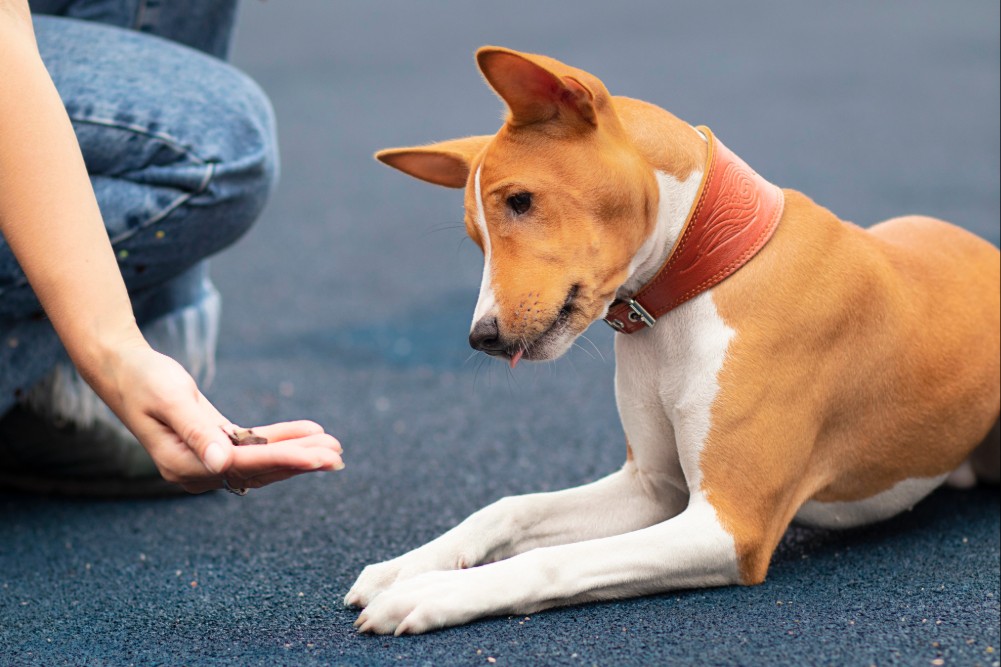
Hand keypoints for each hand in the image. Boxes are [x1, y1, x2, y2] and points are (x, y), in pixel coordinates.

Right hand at [94, 339, 342, 492]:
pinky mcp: (215, 444)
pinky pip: (255, 445)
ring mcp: (207, 460)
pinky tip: (310, 432)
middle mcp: (197, 471)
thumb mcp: (170, 400)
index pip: (244, 464)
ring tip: (335, 447)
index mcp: (183, 466)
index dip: (284, 459)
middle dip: (300, 461)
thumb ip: (198, 432)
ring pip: (261, 460)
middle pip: (259, 468)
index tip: (318, 457)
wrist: (123, 370)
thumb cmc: (144, 380)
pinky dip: (282, 439)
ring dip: (298, 453)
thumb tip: (223, 464)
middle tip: (338, 455)